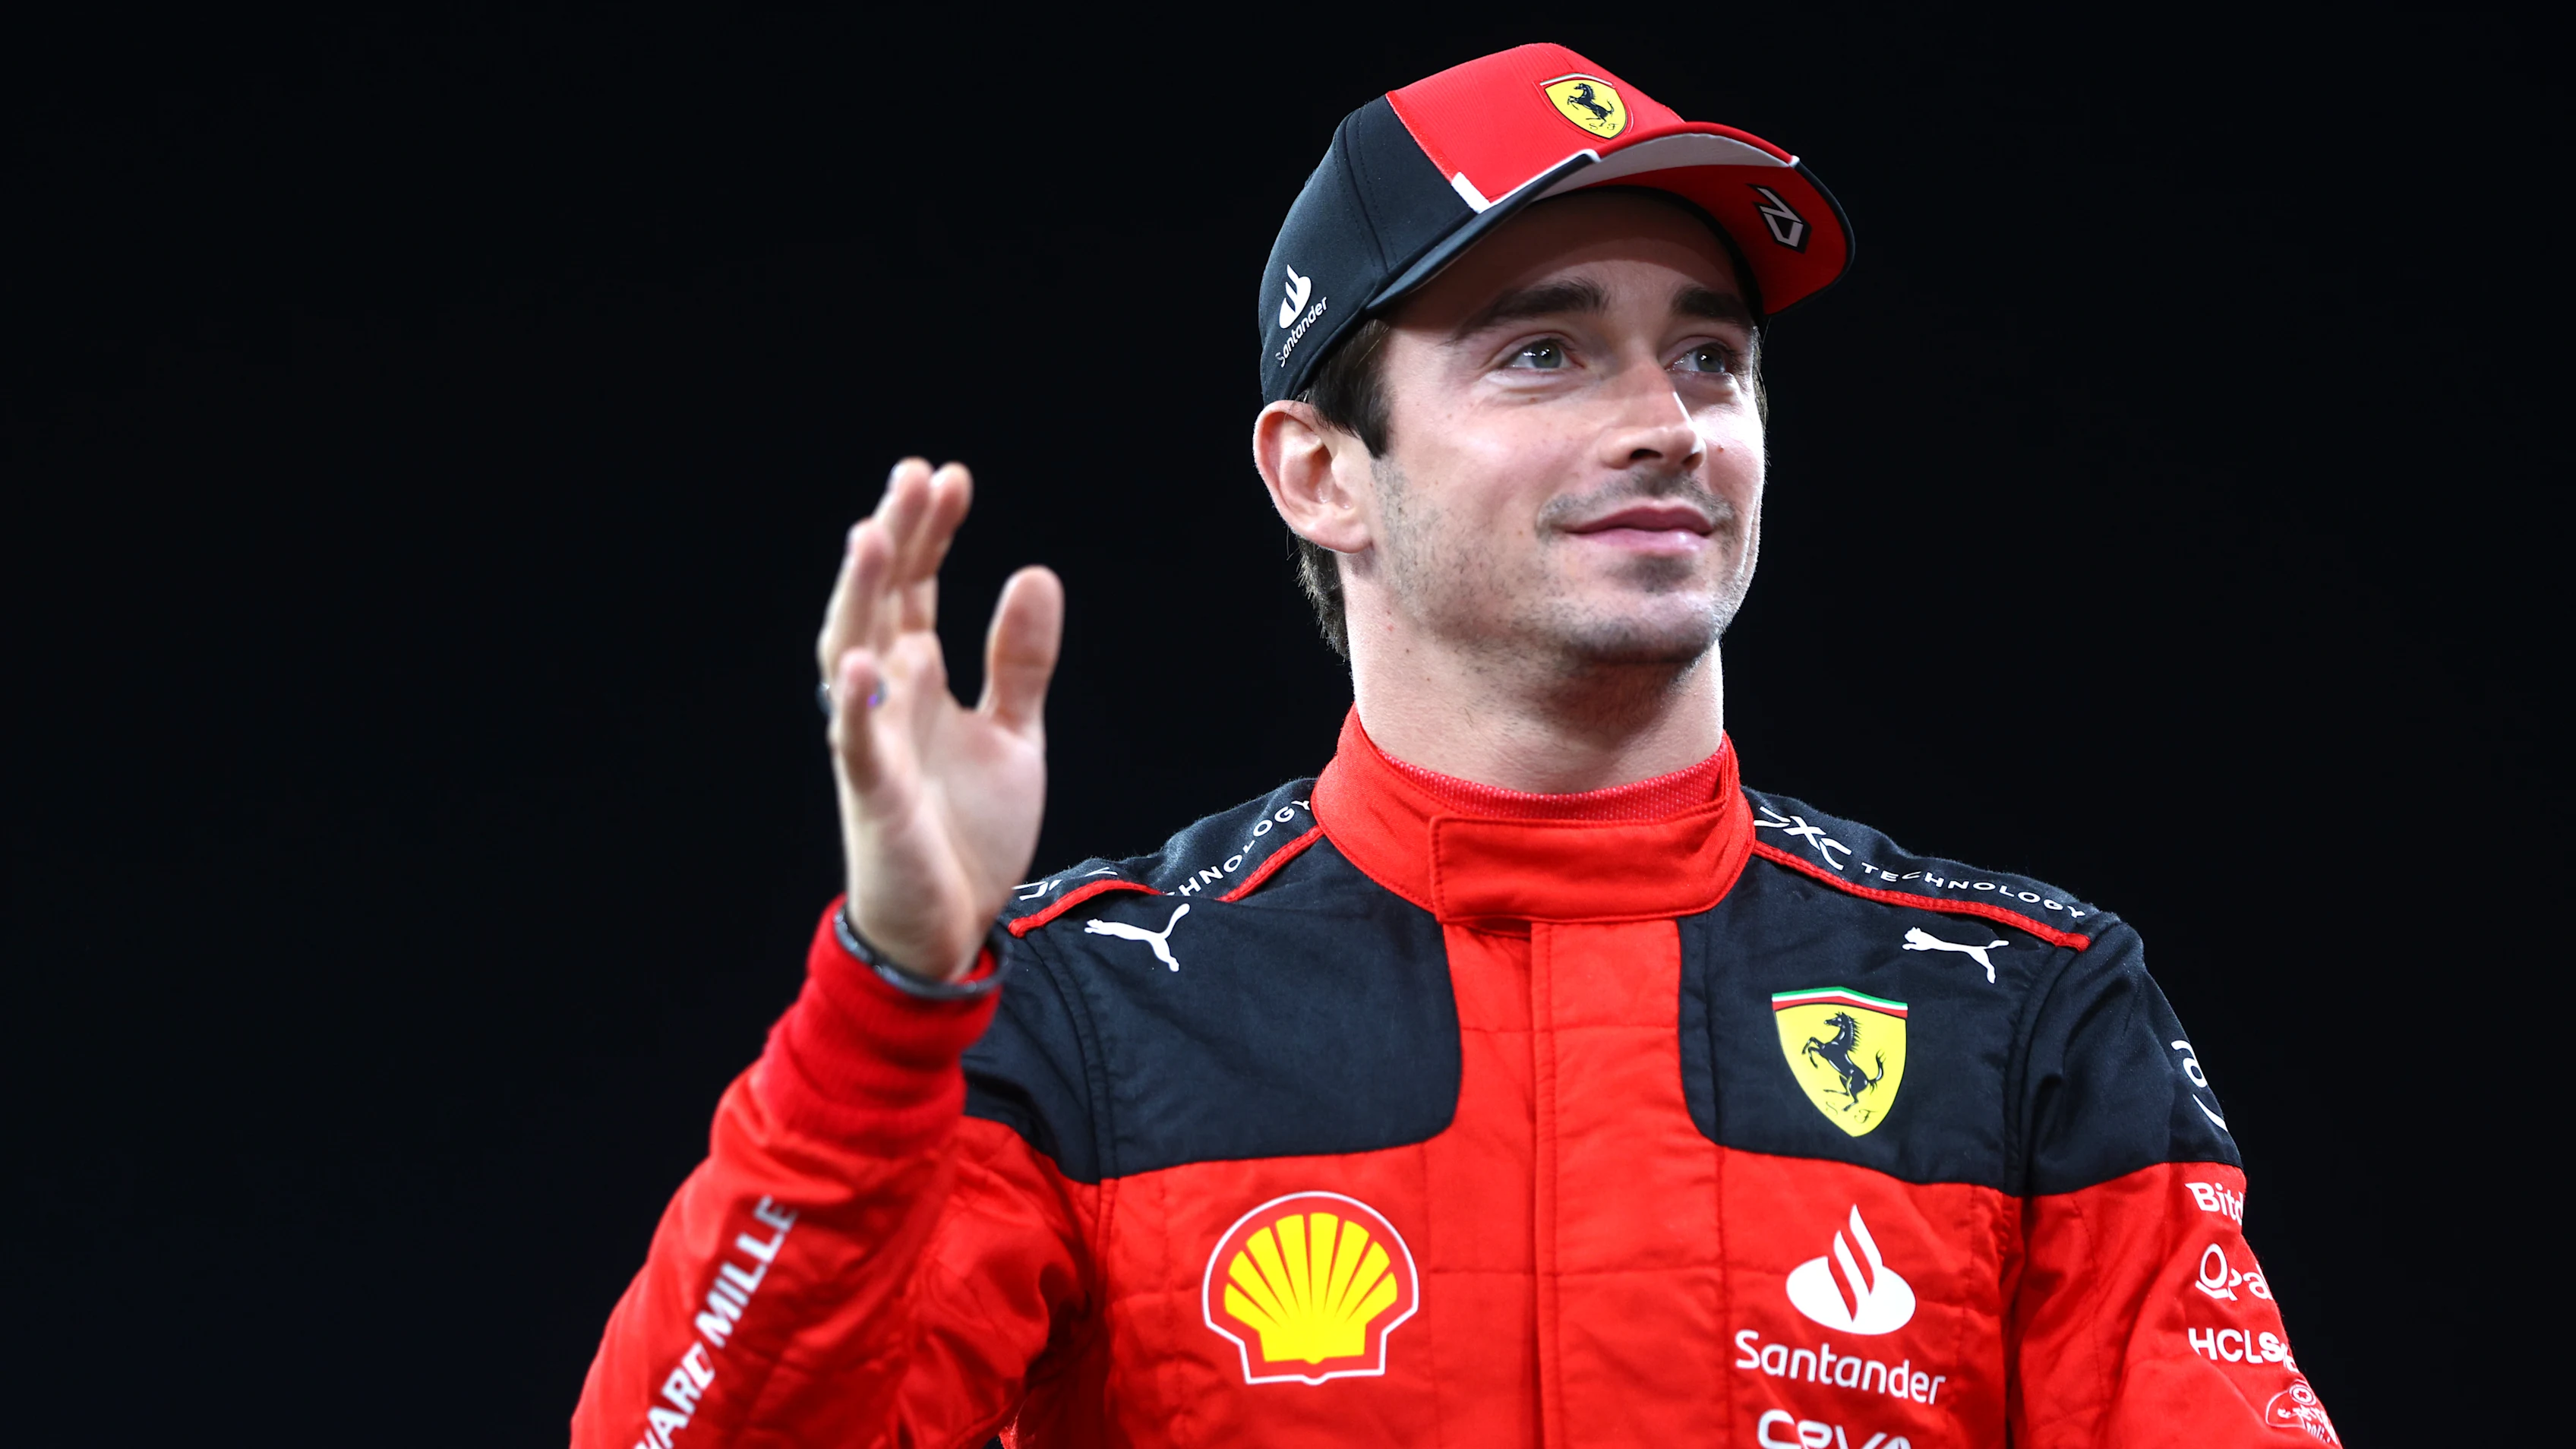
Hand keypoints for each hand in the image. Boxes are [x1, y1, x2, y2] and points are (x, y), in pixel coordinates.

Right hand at [817, 459, 1063, 981]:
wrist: (947, 926)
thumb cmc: (967, 829)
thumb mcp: (1013, 734)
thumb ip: (1021, 660)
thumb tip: (1034, 573)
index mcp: (917, 677)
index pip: (916, 587)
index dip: (930, 532)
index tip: (949, 477)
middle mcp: (887, 698)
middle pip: (881, 601)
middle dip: (896, 538)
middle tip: (914, 475)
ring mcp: (873, 743)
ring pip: (853, 654)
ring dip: (862, 597)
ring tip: (875, 535)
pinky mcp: (874, 797)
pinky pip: (857, 745)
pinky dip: (856, 705)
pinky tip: (865, 662)